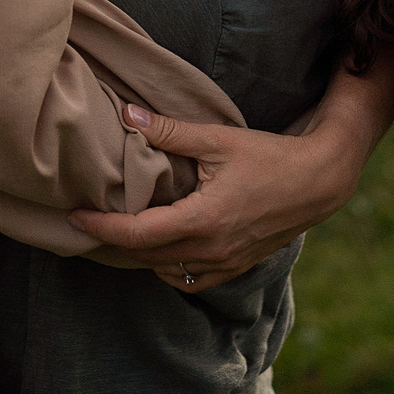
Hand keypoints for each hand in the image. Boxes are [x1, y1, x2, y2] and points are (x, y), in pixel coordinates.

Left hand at [66, 105, 364, 292]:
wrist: (319, 182)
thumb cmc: (270, 156)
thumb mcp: (218, 139)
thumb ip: (169, 131)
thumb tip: (127, 114)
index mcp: (203, 220)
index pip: (137, 235)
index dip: (101, 228)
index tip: (75, 217)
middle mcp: (211, 249)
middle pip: (144, 256)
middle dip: (112, 241)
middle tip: (86, 221)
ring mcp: (224, 263)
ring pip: (165, 270)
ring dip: (138, 255)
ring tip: (117, 231)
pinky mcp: (235, 266)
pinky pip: (189, 279)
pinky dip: (166, 266)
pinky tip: (158, 246)